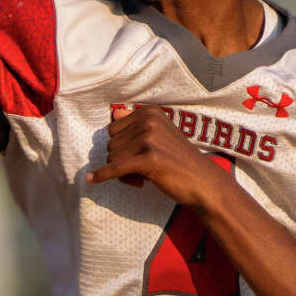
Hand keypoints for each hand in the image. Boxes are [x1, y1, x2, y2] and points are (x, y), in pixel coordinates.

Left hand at [87, 107, 226, 208]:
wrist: (204, 183)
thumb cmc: (179, 161)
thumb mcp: (160, 136)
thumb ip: (137, 125)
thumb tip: (114, 113)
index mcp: (150, 112)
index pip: (114, 129)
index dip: (122, 147)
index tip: (138, 156)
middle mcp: (149, 121)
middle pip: (111, 144)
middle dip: (121, 160)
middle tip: (141, 170)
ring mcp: (150, 139)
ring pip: (113, 158)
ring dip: (123, 173)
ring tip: (144, 177)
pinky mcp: (150, 159)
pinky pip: (116, 168)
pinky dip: (102, 175)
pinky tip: (91, 180)